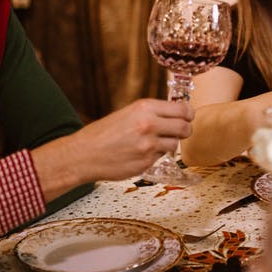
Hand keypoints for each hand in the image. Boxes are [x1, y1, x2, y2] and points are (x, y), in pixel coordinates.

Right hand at [69, 98, 193, 180]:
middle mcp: (149, 125)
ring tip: (150, 142)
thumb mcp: (129, 113)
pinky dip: (154, 156)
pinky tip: (139, 153)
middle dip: (185, 130)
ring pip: (174, 145)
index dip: (188, 114)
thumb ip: (152, 113)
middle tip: (178, 131)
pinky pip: (160, 157)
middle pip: (185, 128)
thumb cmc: (104, 133)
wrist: (84, 154)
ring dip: (168, 144)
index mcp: (145, 108)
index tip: (187, 116)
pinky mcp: (146, 163)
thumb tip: (177, 114)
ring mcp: (148, 146)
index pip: (182, 110)